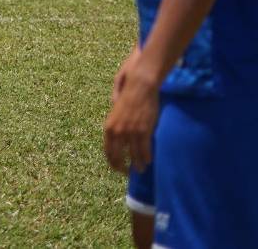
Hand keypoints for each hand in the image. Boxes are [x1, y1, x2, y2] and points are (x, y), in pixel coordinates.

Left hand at [103, 54, 158, 173]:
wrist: (140, 83)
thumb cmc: (128, 90)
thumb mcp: (114, 107)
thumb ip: (114, 116)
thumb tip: (117, 123)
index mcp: (108, 126)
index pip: (108, 150)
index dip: (112, 162)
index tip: (117, 167)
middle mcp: (117, 132)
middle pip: (118, 156)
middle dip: (122, 167)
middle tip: (127, 173)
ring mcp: (130, 132)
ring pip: (133, 155)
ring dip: (137, 165)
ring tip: (140, 170)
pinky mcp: (144, 130)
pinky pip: (145, 149)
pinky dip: (147, 157)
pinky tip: (149, 161)